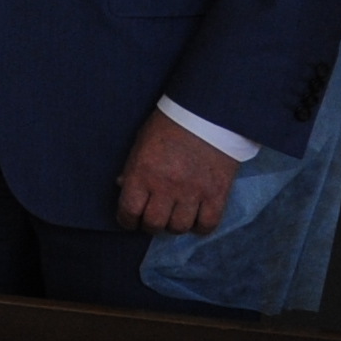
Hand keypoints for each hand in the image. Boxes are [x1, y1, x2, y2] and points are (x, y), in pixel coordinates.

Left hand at [115, 110, 238, 234]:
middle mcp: (166, 187)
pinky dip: (200, 227)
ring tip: (175, 216)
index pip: (129, 211)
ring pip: (180, 227)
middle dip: (150, 225)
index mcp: (142, 173)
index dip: (127, 220)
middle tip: (153, 219)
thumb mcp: (141, 144)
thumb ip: (132, 169)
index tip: (130, 221)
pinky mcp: (216, 194)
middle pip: (155, 224)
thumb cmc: (168, 125)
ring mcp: (192, 193)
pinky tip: (196, 219)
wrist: (207, 113)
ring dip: (174, 225)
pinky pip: (207, 224)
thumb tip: (123, 187)